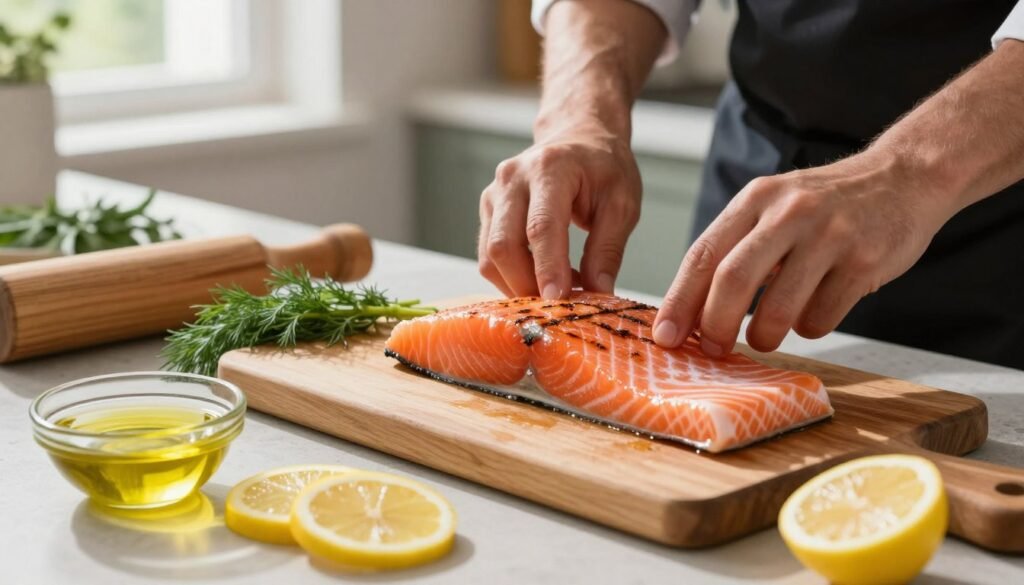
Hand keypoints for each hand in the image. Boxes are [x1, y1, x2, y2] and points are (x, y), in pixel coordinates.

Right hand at [478, 123, 641, 297]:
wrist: (578, 137)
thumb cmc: (603, 168)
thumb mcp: (622, 204)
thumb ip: (608, 249)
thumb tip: (598, 293)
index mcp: (550, 169)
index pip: (541, 227)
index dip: (547, 268)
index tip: (559, 301)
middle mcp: (512, 179)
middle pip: (504, 245)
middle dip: (528, 285)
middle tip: (560, 308)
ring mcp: (494, 194)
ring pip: (490, 256)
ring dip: (518, 285)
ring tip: (557, 290)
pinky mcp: (488, 210)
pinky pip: (489, 254)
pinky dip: (512, 276)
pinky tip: (542, 277)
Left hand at [652, 150, 956, 355]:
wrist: (906, 177)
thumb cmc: (827, 205)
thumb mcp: (774, 207)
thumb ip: (736, 248)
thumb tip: (690, 311)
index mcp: (757, 199)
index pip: (703, 254)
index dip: (679, 301)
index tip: (665, 336)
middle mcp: (790, 212)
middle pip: (733, 279)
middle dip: (715, 325)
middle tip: (713, 349)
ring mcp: (830, 235)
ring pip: (779, 308)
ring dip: (764, 336)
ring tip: (764, 337)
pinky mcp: (865, 260)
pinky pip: (822, 316)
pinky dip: (809, 329)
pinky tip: (814, 312)